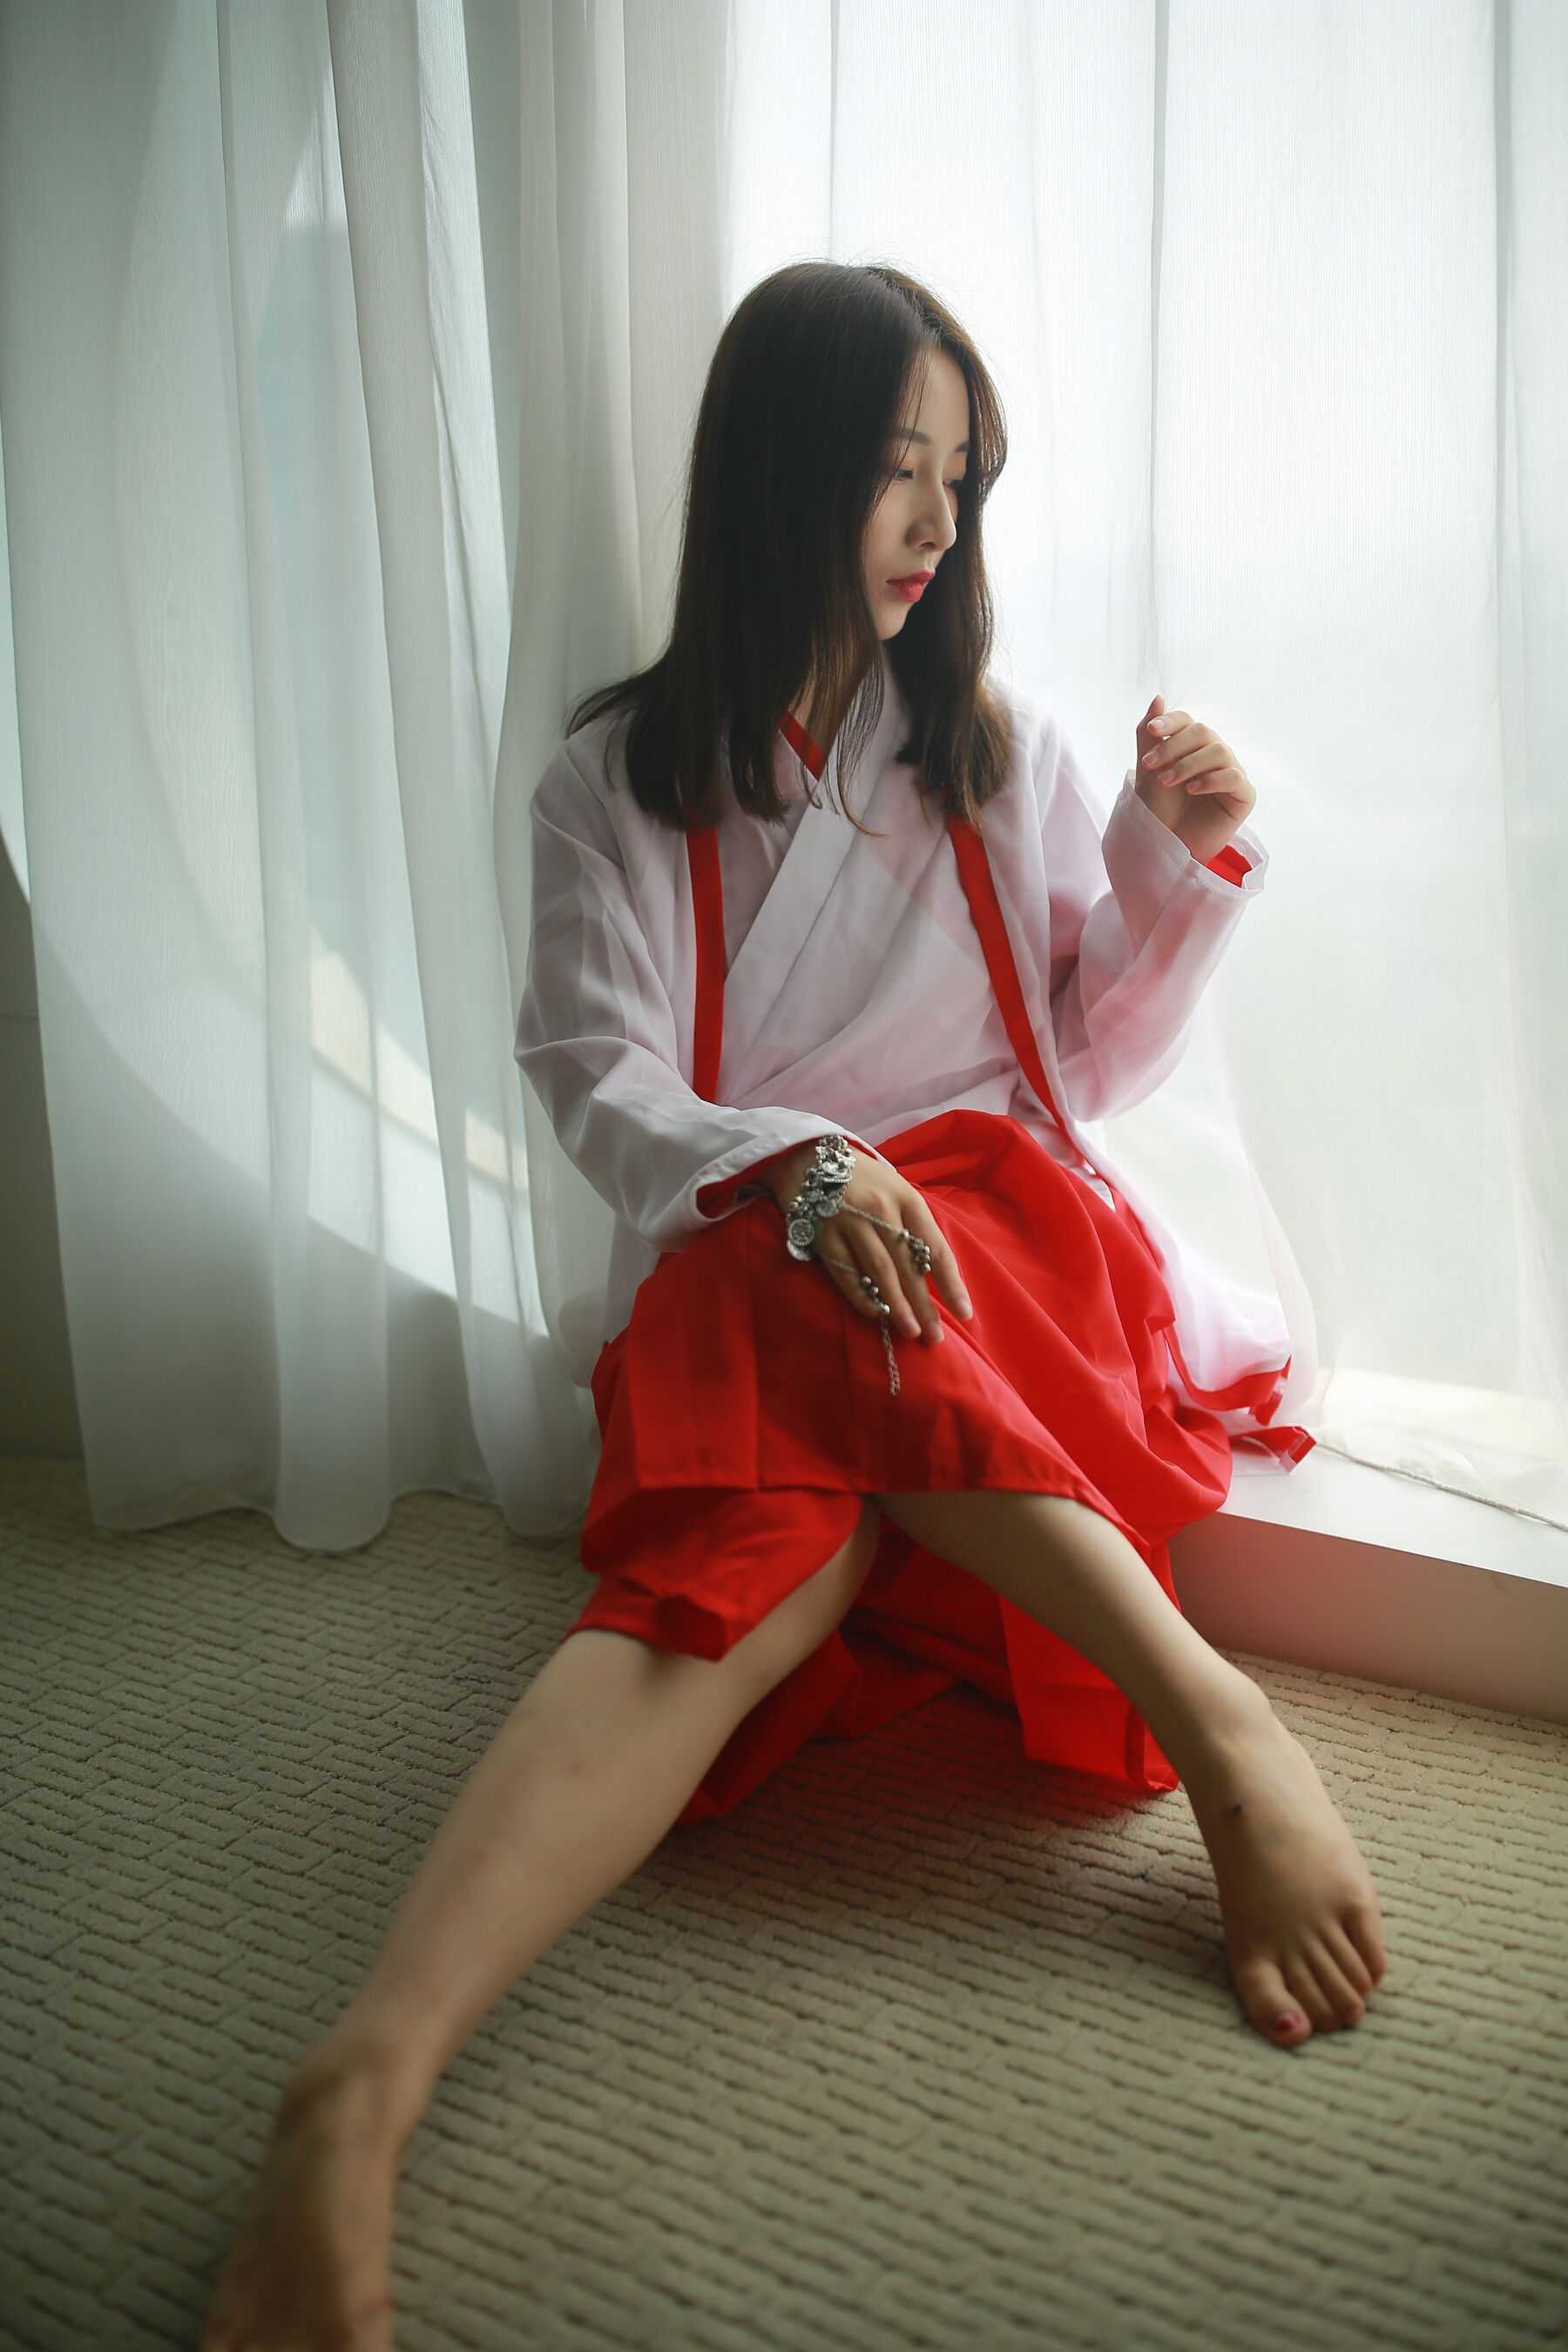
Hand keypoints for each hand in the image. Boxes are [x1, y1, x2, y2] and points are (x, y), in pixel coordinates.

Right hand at [765, 1140, 974, 1344]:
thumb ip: (914, 1227)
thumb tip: (934, 1275)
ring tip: (910, 1331)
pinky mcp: (822, 1234)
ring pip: (879, 1272)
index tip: (964, 1314)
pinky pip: (846, 1273)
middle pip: (908, 1266)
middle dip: (924, 1305)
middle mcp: (881, 1209)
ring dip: (896, 1306)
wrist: (808, 1157)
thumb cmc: (864, 1181)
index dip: (951, 1284)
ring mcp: (850, 1221)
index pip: (935, 1248)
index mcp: (907, 1199)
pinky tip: (875, 1314)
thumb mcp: (897, 1191)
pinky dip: (861, 1296)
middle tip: (934, 1337)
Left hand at [1133, 694, 1256, 867]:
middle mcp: (1215, 756)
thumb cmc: (1157, 811)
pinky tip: (1192, 790)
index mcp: (1193, 747)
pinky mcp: (1243, 797)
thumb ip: (1148, 735)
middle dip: (1174, 746)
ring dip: (1188, 764)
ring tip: (1167, 781)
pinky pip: (1234, 776)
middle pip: (1204, 733)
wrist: (1165, 847)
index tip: (1152, 730)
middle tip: (1151, 766)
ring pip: (1219, 751)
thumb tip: (1158, 697)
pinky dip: (1211, 779)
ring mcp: (1231, 774)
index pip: (1188, 722)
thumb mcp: (1147, 770)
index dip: (1172, 721)